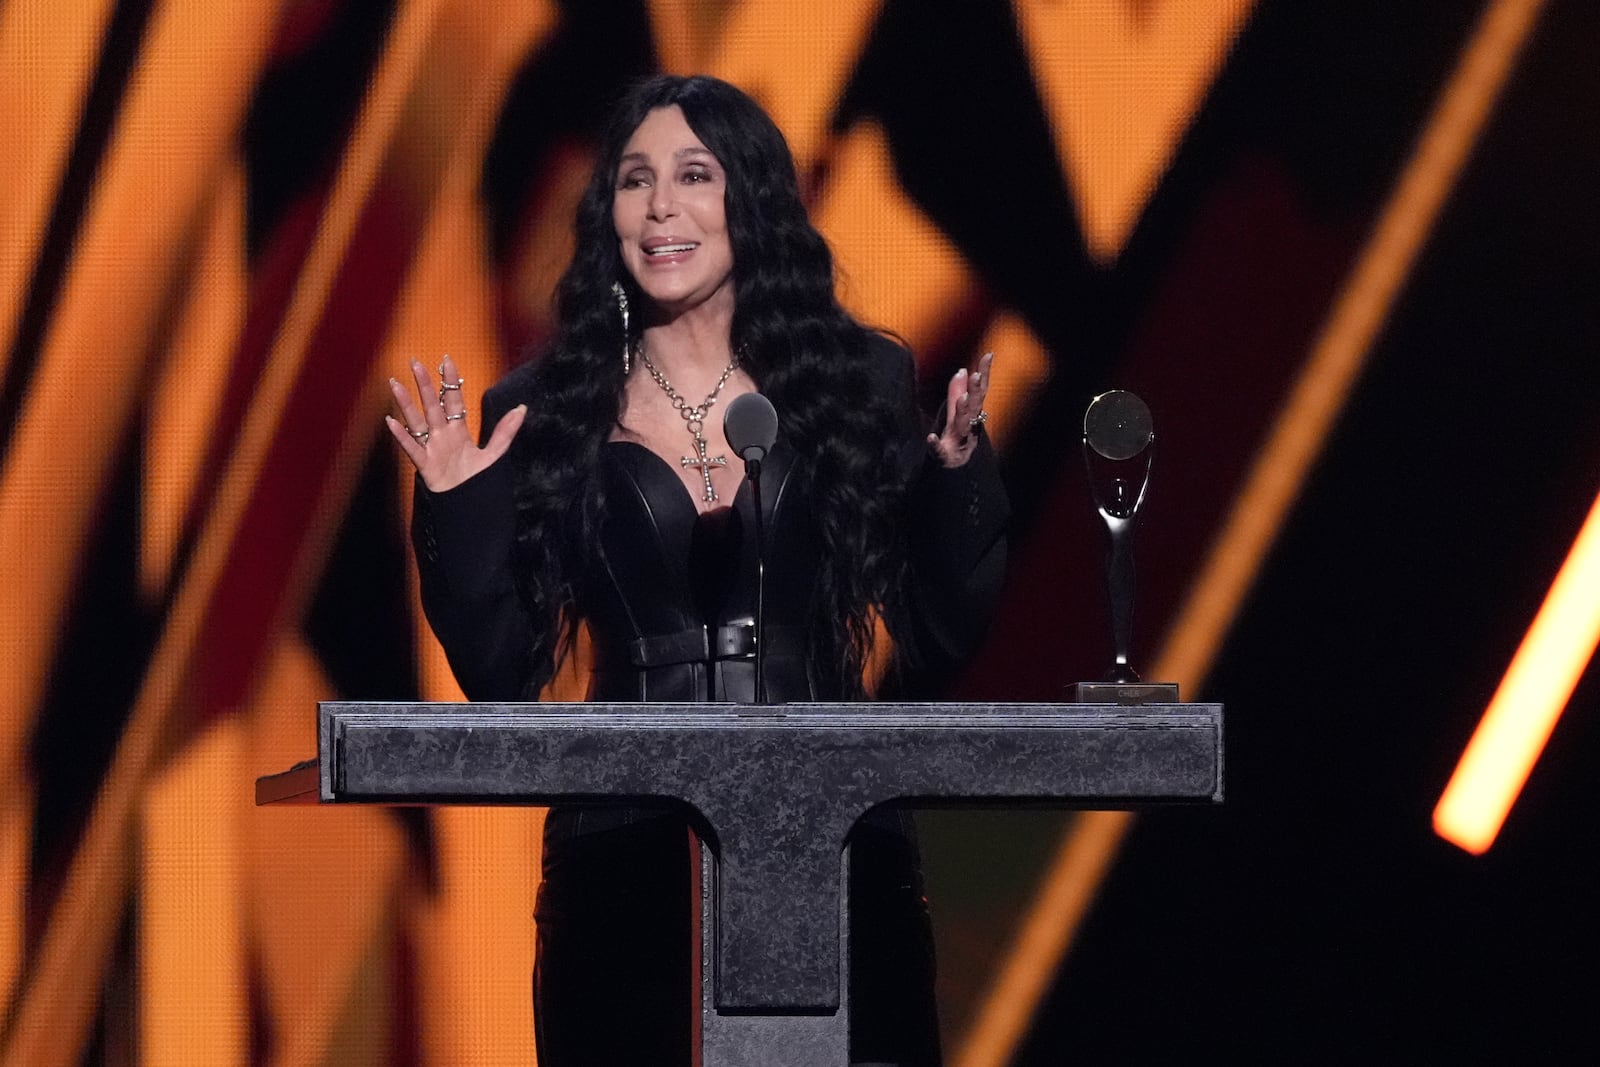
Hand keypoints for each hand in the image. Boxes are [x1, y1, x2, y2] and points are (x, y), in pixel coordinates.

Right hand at [386, 354, 525, 492]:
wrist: (468, 504)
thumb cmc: (477, 479)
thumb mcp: (495, 453)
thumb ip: (506, 431)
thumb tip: (522, 408)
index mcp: (458, 430)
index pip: (453, 400)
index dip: (450, 382)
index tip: (446, 360)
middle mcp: (442, 435)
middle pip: (432, 405)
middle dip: (424, 384)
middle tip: (415, 362)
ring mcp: (431, 448)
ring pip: (417, 421)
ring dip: (405, 404)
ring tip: (395, 384)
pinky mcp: (425, 464)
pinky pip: (412, 448)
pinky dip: (401, 436)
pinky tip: (391, 421)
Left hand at [926, 351, 993, 468]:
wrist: (954, 468)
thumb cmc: (957, 437)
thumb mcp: (957, 413)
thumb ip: (958, 392)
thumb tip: (962, 369)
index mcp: (972, 414)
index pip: (980, 392)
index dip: (984, 373)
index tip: (988, 355)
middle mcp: (968, 426)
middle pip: (974, 407)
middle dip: (976, 391)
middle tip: (976, 375)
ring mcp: (958, 441)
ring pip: (962, 426)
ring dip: (963, 412)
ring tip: (963, 399)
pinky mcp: (945, 456)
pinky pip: (940, 450)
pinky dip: (936, 445)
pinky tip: (930, 438)